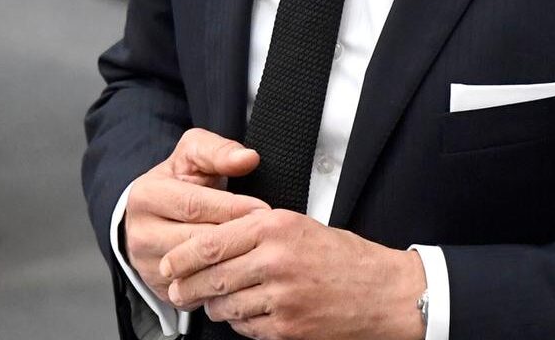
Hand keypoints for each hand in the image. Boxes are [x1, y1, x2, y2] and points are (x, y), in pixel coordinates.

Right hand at [123, 128, 267, 303]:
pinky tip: (246, 271)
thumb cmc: (180, 181)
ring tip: (261, 251)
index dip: (231, 208)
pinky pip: (200, 291)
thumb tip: (247, 158)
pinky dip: (225, 283)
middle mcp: (140, 234)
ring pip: (198, 269)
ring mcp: (149, 265)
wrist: (155, 214)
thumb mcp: (194, 154)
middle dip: (236, 236)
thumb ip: (219, 151)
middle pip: (196, 240)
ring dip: (233, 261)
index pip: (193, 205)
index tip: (262, 209)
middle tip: (268, 233)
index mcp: (145, 197)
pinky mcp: (163, 289)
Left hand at [161, 210, 426, 339]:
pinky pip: (246, 328)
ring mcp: (281, 296)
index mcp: (275, 226)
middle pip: (211, 276)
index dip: (182, 257)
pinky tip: (246, 316)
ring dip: (214, 307)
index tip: (169, 265)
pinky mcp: (288, 327)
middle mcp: (275, 259)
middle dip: (188, 287)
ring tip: (216, 303)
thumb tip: (213, 245)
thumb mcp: (301, 227)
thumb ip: (258, 231)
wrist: (385, 294)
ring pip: (225, 306)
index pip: (212, 241)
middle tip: (177, 291)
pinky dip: (240, 324)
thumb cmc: (344, 258)